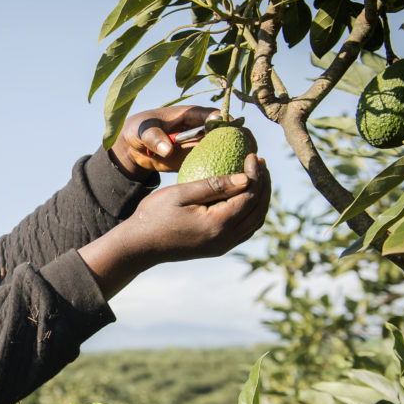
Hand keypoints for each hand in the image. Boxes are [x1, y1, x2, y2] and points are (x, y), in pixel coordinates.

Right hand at [79, 153, 270, 298]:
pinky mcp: (217, 248)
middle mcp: (225, 239)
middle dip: (264, 185)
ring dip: (260, 199)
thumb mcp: (181, 193)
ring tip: (257, 177)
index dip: (256, 174)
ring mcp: (222, 246)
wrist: (139, 245)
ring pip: (254, 222)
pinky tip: (245, 197)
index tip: (253, 155)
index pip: (249, 196)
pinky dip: (251, 212)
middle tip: (260, 163)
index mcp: (218, 224)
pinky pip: (244, 229)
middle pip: (258, 210)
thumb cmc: (154, 215)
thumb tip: (246, 178)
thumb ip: (214, 185)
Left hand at [109, 106, 255, 176]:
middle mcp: (202, 128)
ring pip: (228, 148)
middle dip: (244, 142)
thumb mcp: (142, 132)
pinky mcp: (200, 158)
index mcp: (192, 114)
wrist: (133, 146)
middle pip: (230, 132)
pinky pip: (217, 163)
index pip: (217, 117)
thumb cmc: (138, 131)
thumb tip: (168, 148)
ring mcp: (202, 143)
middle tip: (252, 159)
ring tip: (250, 174)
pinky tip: (232, 186)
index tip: (239, 138)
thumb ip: (154, 138)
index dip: (231, 126)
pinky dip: (226, 171)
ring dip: (240, 159)